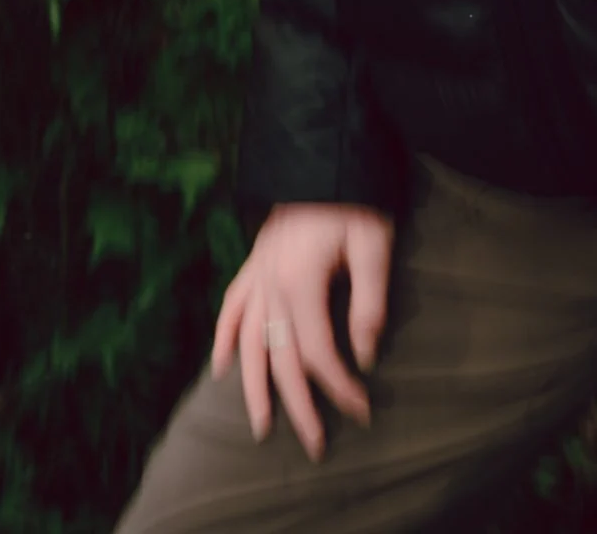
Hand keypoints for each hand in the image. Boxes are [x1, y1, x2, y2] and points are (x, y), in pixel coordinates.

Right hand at [211, 202, 394, 460]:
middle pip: (279, 358)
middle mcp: (270, 282)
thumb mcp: (374, 242)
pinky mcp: (254, 261)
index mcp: (300, 280)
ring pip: (248, 342)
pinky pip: (231, 306)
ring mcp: (257, 272)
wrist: (324, 151)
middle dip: (299, 406)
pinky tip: (222, 366)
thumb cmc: (356, 196)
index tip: (363, 409)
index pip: (316, 351)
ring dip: (254, 387)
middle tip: (316, 445)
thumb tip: (366, 355)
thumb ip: (369, 301)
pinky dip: (225, 337)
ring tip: (262, 427)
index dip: (339, 386)